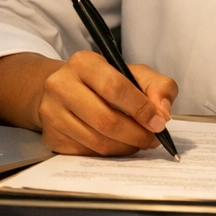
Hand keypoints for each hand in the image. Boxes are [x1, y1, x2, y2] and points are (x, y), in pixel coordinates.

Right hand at [36, 51, 178, 155]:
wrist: (65, 90)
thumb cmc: (105, 81)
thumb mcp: (134, 73)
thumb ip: (158, 86)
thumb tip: (162, 112)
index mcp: (84, 62)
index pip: (114, 87)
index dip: (140, 108)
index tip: (159, 122)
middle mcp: (61, 85)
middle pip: (104, 119)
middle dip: (135, 133)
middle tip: (152, 138)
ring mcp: (52, 112)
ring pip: (96, 141)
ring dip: (125, 146)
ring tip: (139, 142)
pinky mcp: (52, 136)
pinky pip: (87, 153)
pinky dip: (110, 153)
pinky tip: (119, 144)